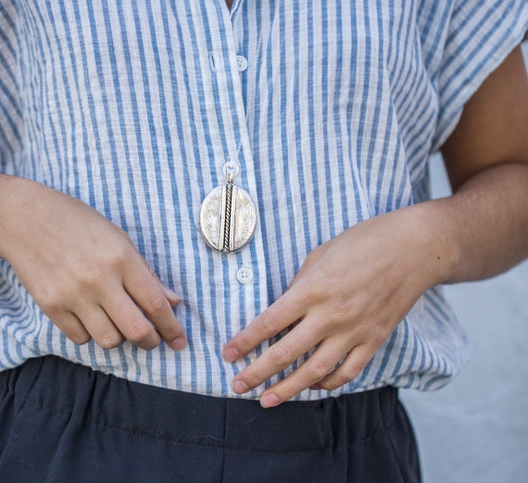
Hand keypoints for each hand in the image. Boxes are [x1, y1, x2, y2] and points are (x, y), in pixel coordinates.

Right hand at [0, 177, 186, 351]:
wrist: (26, 219)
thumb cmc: (79, 224)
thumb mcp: (119, 238)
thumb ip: (146, 273)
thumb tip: (172, 301)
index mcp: (121, 258)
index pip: (155, 303)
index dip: (171, 327)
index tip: (180, 340)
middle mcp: (99, 279)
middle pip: (136, 330)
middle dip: (151, 341)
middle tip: (154, 340)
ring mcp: (73, 295)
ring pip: (109, 340)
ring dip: (120, 337)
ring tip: (119, 323)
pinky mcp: (51, 307)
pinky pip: (80, 338)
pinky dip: (91, 334)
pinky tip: (92, 318)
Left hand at [222, 206, 445, 406]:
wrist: (415, 249)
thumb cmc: (365, 242)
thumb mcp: (323, 253)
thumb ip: (301, 282)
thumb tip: (286, 307)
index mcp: (314, 288)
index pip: (270, 322)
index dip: (246, 340)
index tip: (228, 353)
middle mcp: (331, 314)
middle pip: (286, 352)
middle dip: (257, 372)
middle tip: (236, 386)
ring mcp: (355, 331)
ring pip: (315, 371)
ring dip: (289, 388)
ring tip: (267, 400)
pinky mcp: (375, 340)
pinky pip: (348, 371)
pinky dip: (328, 383)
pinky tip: (313, 387)